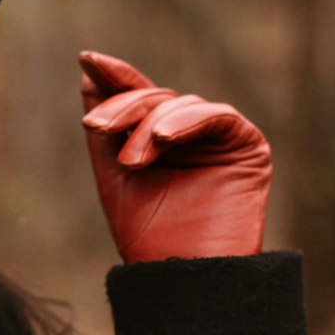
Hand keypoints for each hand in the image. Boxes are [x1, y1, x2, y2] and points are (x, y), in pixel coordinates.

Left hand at [79, 50, 271, 263]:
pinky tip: (163, 139)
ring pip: (181, 105)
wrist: (180, 275)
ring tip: (131, 162)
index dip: (115, 76)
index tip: (86, 59)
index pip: (138, 95)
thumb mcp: (114, 175)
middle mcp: (190, 134)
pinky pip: (218, 116)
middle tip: (96, 129)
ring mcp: (219, 139)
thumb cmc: (147, 235)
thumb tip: (89, 74)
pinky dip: (187, 121)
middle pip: (155, 98)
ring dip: (150, 126)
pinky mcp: (248, 146)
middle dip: (124, 109)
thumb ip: (106, 127)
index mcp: (159, 138)